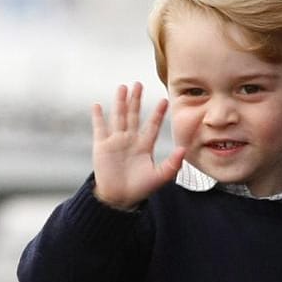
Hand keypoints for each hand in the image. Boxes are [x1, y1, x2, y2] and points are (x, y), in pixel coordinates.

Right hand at [90, 82, 184, 209]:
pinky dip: (98, 117)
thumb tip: (183, 149)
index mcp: (144, 146)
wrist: (119, 198)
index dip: (158, 113)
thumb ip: (172, 164)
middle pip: (134, 115)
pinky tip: (97, 105)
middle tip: (139, 84)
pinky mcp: (102, 146)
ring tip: (123, 87)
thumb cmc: (140, 188)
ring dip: (120, 102)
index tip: (165, 100)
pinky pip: (99, 128)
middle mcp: (130, 140)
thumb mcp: (160, 177)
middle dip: (137, 100)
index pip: (153, 125)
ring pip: (119, 117)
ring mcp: (116, 141)